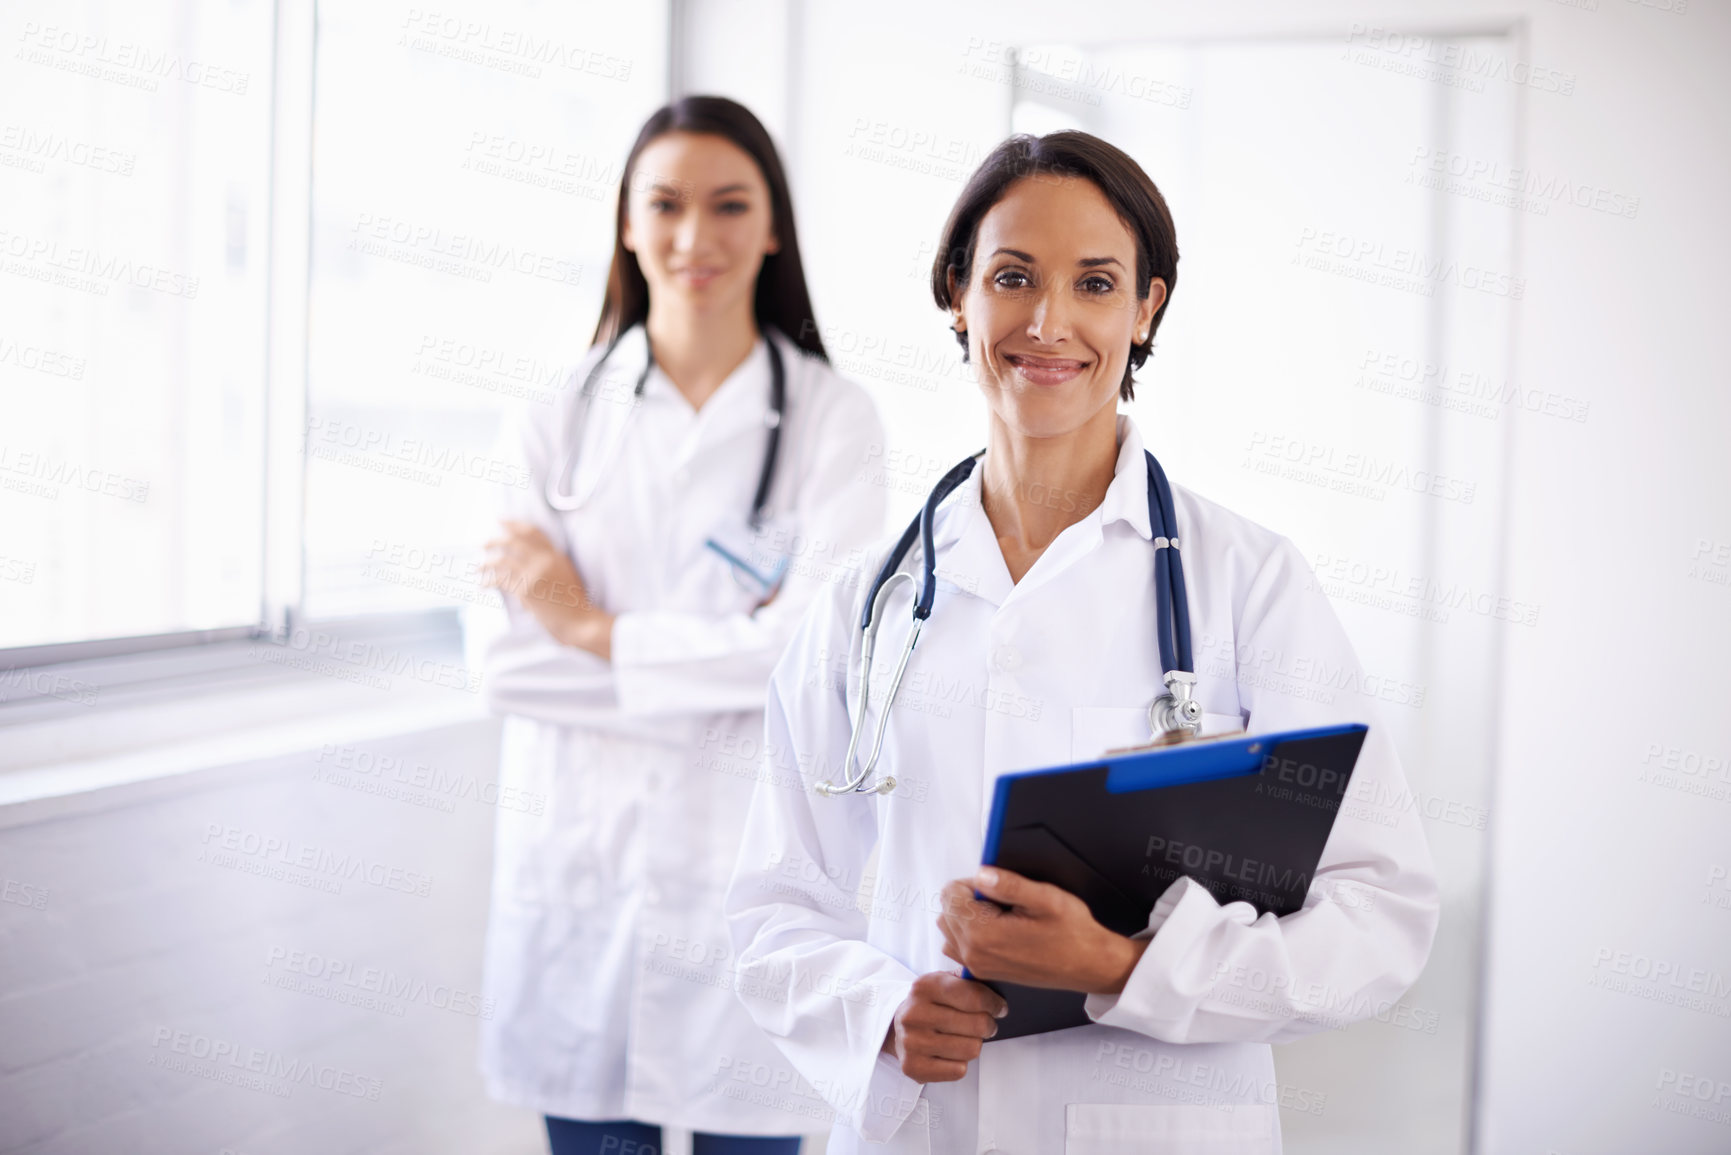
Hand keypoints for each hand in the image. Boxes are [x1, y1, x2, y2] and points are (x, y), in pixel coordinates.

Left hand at [481, 520, 614, 656]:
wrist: (580, 620)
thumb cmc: (573, 603)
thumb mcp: (565, 576)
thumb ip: (549, 565)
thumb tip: (525, 565)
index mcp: (556, 555)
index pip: (533, 532)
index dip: (514, 524)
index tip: (500, 520)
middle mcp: (545, 560)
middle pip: (514, 541)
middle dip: (495, 540)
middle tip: (482, 544)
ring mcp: (536, 573)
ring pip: (503, 559)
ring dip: (486, 562)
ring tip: (477, 567)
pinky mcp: (527, 589)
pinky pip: (501, 580)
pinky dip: (488, 582)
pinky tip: (482, 586)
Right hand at [882, 970, 1006, 1083]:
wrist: (898, 1027)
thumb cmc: (931, 1004)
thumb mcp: (945, 981)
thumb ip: (969, 979)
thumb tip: (997, 982)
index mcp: (925, 986)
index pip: (973, 996)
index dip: (994, 1004)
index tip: (1000, 1008)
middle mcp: (914, 1014)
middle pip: (977, 1025)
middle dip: (988, 1025)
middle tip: (986, 1024)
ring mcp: (912, 1042)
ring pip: (971, 1049)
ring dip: (975, 1044)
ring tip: (966, 1037)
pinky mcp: (913, 1067)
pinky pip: (959, 1070)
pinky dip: (961, 1063)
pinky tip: (952, 1053)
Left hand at [937, 867, 1146, 994]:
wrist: (1088, 965)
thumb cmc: (1073, 934)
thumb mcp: (1046, 899)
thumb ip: (1009, 884)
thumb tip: (981, 874)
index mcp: (984, 934)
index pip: (950, 895)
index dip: (971, 882)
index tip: (994, 885)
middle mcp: (974, 954)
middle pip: (946, 911)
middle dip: (967, 897)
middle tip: (1000, 898)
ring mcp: (978, 966)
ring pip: (949, 928)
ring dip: (966, 914)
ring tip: (999, 913)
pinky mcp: (984, 972)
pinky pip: (958, 946)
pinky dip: (968, 932)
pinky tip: (995, 928)